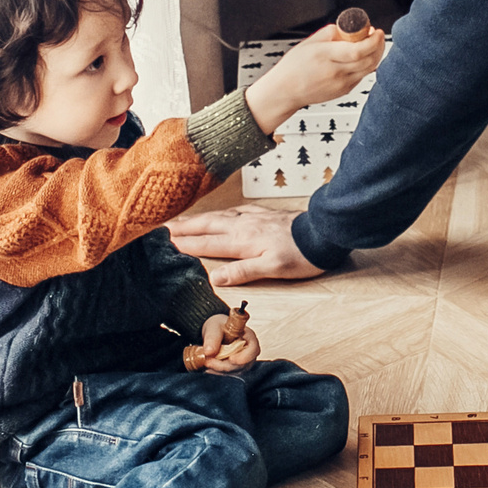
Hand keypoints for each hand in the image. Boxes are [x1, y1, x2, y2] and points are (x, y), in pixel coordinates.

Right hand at [169, 205, 322, 287]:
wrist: (324, 233)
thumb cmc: (301, 255)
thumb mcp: (272, 269)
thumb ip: (242, 271)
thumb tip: (215, 277)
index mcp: (243, 240)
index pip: (207, 243)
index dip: (186, 243)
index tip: (165, 242)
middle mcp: (244, 225)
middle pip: (207, 225)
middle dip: (184, 226)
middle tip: (163, 227)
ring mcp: (254, 217)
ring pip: (219, 216)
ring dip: (198, 218)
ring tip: (183, 220)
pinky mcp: (264, 214)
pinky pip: (234, 210)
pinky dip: (220, 212)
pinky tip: (220, 213)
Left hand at [196, 310, 260, 373]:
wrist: (214, 332)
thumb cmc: (219, 326)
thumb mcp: (214, 327)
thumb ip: (212, 338)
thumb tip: (209, 352)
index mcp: (249, 337)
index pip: (253, 349)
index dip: (244, 357)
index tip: (231, 359)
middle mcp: (249, 351)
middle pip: (243, 364)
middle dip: (224, 365)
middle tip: (208, 361)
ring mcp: (244, 361)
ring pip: (234, 371)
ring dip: (219, 369)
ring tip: (206, 362)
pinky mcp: (236, 368)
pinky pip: (228, 373)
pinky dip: (218, 372)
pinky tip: (208, 366)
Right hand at [244, 21, 384, 132]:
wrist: (285, 91)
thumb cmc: (293, 67)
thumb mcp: (309, 42)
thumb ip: (331, 32)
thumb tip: (349, 28)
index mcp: (325, 56)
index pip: (358, 50)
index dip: (373, 40)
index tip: (376, 31)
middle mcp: (335, 72)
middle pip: (369, 60)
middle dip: (378, 45)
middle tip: (376, 35)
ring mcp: (342, 84)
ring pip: (369, 68)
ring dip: (375, 54)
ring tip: (371, 44)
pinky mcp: (345, 91)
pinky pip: (362, 75)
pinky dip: (366, 64)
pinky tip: (361, 56)